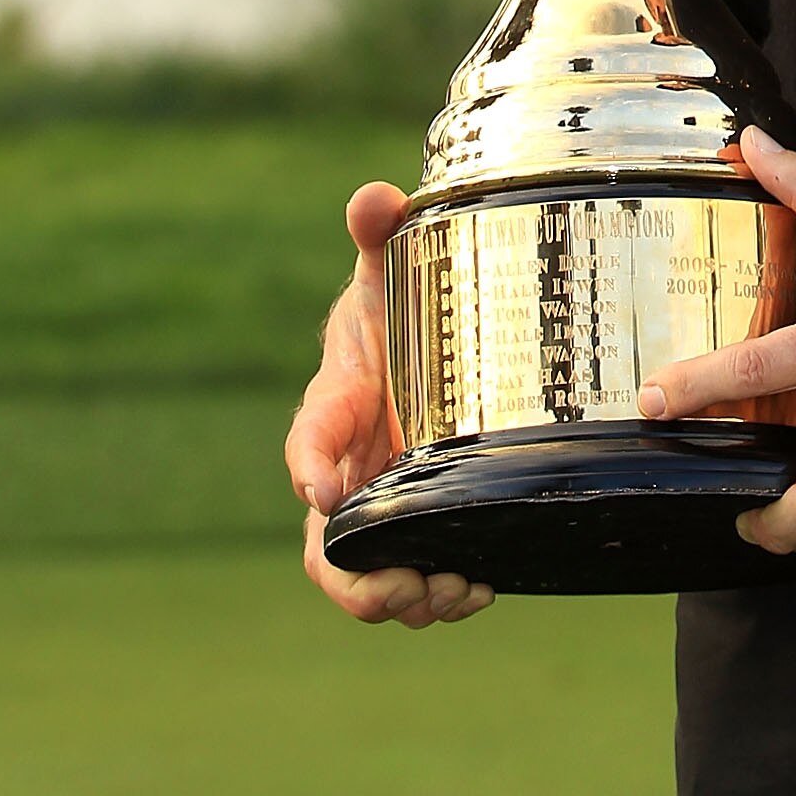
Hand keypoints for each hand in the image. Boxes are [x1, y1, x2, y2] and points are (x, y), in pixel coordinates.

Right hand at [283, 181, 494, 629]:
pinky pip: (416, 570)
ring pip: (371, 575)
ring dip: (410, 598)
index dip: (308, 467)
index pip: (308, 440)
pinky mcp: (422, 517)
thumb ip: (380, 233)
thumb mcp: (390, 266)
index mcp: (335, 404)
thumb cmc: (398, 299)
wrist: (427, 332)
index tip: (324, 490)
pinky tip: (487, 585)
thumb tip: (374, 196)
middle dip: (362, 580)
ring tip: (460, 592)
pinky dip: (444, 591)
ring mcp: (384, 500)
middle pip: (328, 546)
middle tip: (413, 585)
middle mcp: (348, 467)